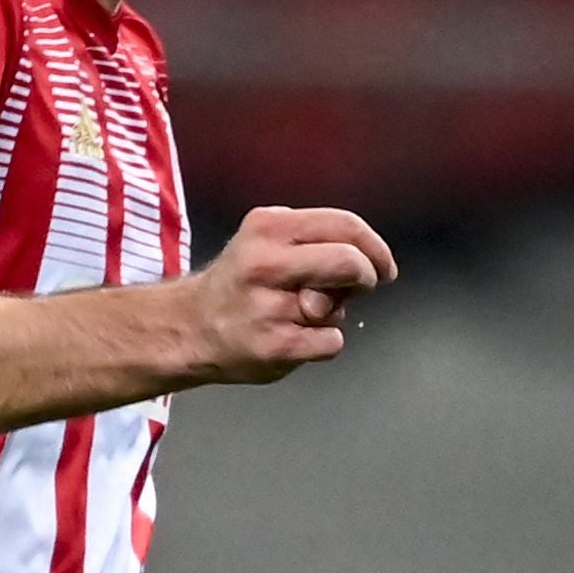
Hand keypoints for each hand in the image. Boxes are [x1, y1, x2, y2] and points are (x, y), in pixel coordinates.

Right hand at [180, 204, 394, 385]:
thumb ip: (315, 241)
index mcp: (267, 227)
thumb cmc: (241, 282)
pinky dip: (323, 342)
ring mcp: (268, 308)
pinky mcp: (274, 346)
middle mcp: (264, 263)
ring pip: (340, 307)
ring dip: (333, 313)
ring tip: (300, 313)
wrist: (191, 328)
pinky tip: (295, 337)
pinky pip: (332, 342)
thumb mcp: (268, 239)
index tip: (382, 265)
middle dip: (365, 277)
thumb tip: (370, 261)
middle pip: (349, 263)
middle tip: (356, 288)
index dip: (374, 247)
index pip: (344, 225)